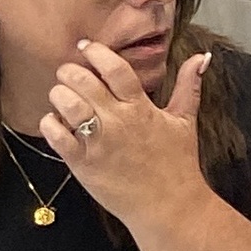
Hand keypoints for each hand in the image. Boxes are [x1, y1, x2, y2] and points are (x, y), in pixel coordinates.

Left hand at [39, 38, 210, 234]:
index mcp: (141, 108)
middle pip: (84, 82)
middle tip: (67, 71)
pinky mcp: (81, 163)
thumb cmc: (176, 163)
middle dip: (69, 71)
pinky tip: (54, 120)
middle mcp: (118, 121)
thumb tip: (201, 57)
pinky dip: (49, 123)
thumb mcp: (185, 120)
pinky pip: (55, 135)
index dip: (97, 52)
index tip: (85, 46)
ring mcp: (98, 142)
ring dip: (58, 94)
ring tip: (61, 94)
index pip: (115, 69)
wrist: (167, 204)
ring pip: (66, 105)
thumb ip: (188, 85)